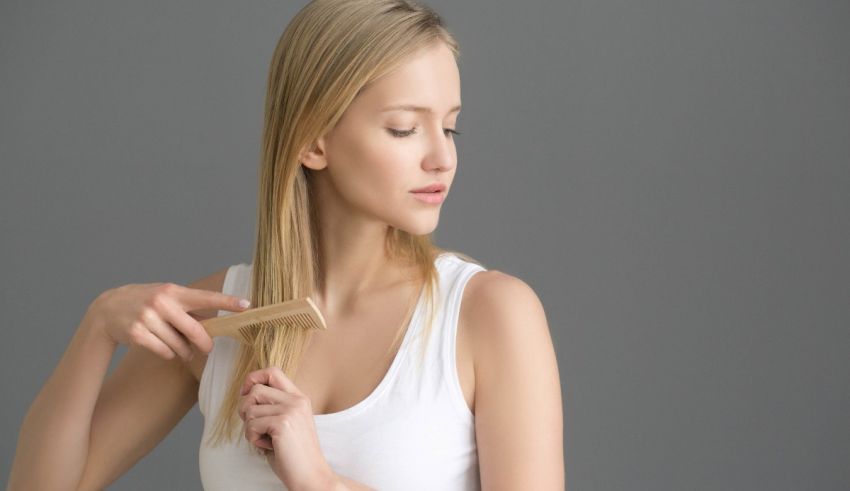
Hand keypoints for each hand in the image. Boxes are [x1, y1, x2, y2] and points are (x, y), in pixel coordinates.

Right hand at [87, 282, 250, 360]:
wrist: (107, 310)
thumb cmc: (145, 302)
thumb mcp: (166, 298)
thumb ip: (188, 308)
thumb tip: (215, 323)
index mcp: (173, 291)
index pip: (205, 297)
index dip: (227, 302)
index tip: (246, 305)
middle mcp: (161, 303)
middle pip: (195, 330)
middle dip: (205, 343)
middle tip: (207, 348)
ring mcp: (148, 318)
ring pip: (179, 345)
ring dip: (184, 350)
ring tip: (180, 347)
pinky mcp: (138, 334)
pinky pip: (164, 352)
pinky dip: (167, 353)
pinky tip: (162, 346)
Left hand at [239, 366, 336, 489]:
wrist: (311, 475)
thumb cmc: (294, 455)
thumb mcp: (286, 423)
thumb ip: (273, 407)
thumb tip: (245, 396)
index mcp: (299, 398)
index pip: (272, 371)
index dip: (253, 378)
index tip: (245, 394)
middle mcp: (296, 400)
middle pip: (255, 389)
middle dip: (245, 409)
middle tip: (255, 426)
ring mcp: (291, 410)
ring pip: (249, 408)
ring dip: (250, 428)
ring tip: (265, 439)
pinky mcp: (282, 424)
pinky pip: (251, 425)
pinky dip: (253, 439)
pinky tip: (268, 446)